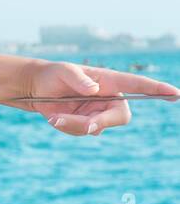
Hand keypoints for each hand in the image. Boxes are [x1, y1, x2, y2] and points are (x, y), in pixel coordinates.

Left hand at [13, 61, 179, 134]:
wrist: (37, 89)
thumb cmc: (54, 75)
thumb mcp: (63, 71)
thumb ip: (78, 79)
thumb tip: (95, 90)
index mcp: (110, 81)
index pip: (138, 86)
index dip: (157, 90)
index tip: (175, 94)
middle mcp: (109, 98)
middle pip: (120, 117)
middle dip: (100, 121)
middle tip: (84, 125)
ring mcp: (99, 113)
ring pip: (96, 127)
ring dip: (74, 124)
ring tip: (54, 115)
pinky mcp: (87, 124)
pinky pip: (81, 132)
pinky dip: (66, 127)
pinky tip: (55, 117)